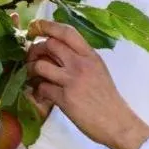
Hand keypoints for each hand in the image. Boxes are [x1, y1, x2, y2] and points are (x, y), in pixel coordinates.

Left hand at [26, 19, 148, 148]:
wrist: (117, 121)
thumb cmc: (108, 98)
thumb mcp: (99, 71)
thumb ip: (81, 60)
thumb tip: (57, 53)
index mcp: (91, 56)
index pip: (67, 32)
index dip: (47, 26)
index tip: (35, 27)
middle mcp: (81, 64)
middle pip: (49, 45)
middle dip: (35, 49)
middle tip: (32, 57)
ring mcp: (72, 81)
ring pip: (40, 65)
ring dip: (31, 70)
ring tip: (33, 76)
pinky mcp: (65, 99)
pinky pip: (41, 88)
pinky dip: (36, 90)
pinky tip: (41, 94)